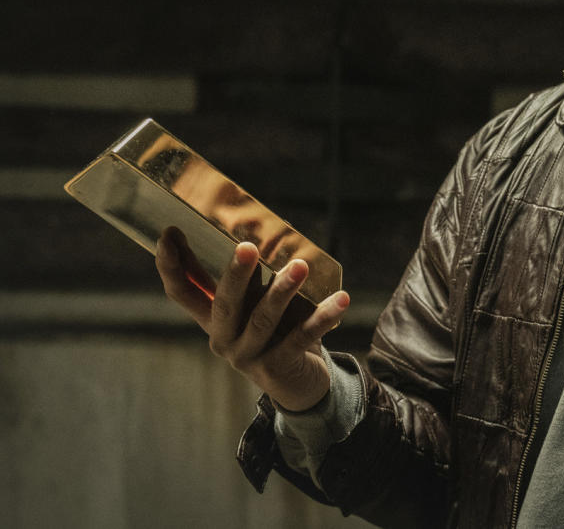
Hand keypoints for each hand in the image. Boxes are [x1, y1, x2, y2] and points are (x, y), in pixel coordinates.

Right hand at [155, 226, 350, 411]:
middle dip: (236, 274)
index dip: (171, 266)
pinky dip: (322, 317)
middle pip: (224, 303)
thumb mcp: (260, 306)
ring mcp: (246, 357)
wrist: (300, 385)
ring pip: (262, 320)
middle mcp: (223, 338)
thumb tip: (271, 231)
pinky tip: (341, 300)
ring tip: (300, 266)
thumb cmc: (279, 333)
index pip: (182, 292)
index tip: (168, 233)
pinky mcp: (276, 368)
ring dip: (282, 291)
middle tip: (247, 246)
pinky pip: (301, 337)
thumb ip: (258, 281)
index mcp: (213, 320)